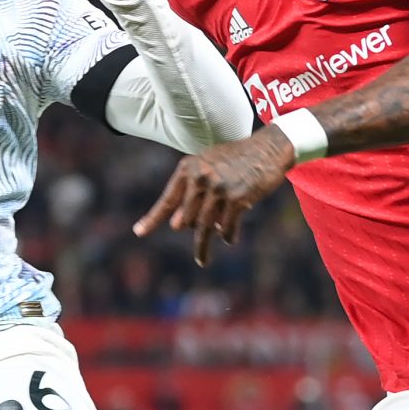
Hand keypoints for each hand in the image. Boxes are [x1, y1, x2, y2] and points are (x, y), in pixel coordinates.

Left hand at [132, 126, 294, 266]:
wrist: (269, 149)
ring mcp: (218, 189)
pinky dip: (227, 236)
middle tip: (199, 246)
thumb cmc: (237, 159)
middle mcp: (200, 178)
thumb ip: (191, 193)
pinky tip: (229, 239)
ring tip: (202, 260)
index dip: (153, 219)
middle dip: (193, 231)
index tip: (139, 232)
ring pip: (204, 227)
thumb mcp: (210, 168)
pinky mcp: (237, 199)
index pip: (167, 200)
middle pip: (186, 218)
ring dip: (203, 246)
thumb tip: (176, 226)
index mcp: (189, 168)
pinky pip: (225, 227)